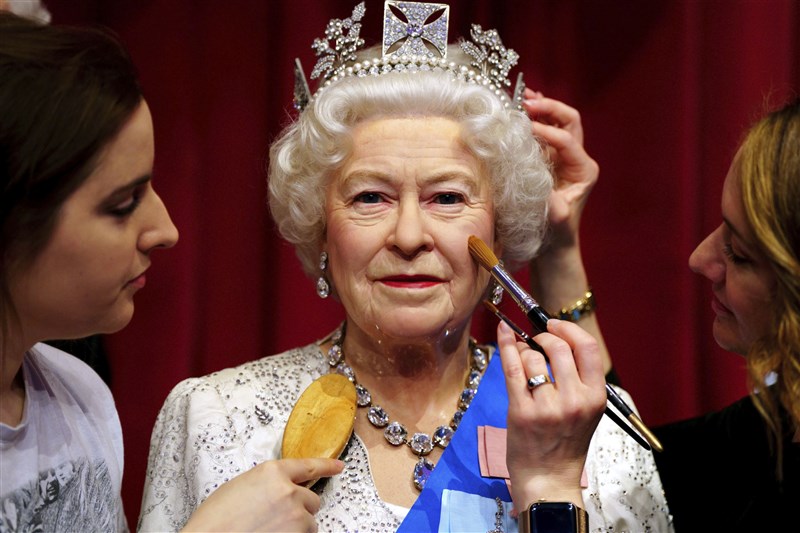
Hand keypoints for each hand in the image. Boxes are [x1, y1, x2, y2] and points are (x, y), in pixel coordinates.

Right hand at [182, 457, 343, 531]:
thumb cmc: (215, 521)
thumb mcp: (240, 488)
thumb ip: (266, 484)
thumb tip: (279, 490)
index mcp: (272, 472)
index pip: (308, 465)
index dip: (326, 466)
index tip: (338, 466)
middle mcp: (288, 490)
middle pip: (311, 499)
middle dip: (300, 508)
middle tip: (278, 518)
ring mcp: (295, 514)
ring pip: (309, 522)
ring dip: (296, 527)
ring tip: (269, 530)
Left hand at [497, 319, 605, 508]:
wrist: (549, 480)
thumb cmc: (565, 444)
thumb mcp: (586, 411)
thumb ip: (578, 379)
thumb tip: (556, 340)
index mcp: (596, 397)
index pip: (588, 348)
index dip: (569, 329)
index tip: (554, 324)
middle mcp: (575, 400)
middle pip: (559, 347)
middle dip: (543, 336)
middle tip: (535, 340)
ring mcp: (547, 406)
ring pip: (533, 357)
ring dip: (524, 349)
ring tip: (523, 355)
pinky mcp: (522, 411)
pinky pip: (512, 368)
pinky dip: (506, 345)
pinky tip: (503, 332)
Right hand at [523, 89, 598, 248]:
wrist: (554, 247)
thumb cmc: (557, 235)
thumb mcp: (555, 219)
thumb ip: (550, 199)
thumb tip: (535, 178)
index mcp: (584, 170)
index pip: (566, 140)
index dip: (546, 132)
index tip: (526, 129)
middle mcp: (577, 159)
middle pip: (569, 121)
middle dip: (549, 109)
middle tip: (527, 103)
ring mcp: (563, 157)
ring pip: (557, 122)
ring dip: (542, 108)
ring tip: (523, 98)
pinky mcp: (549, 160)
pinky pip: (544, 132)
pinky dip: (534, 118)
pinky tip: (521, 108)